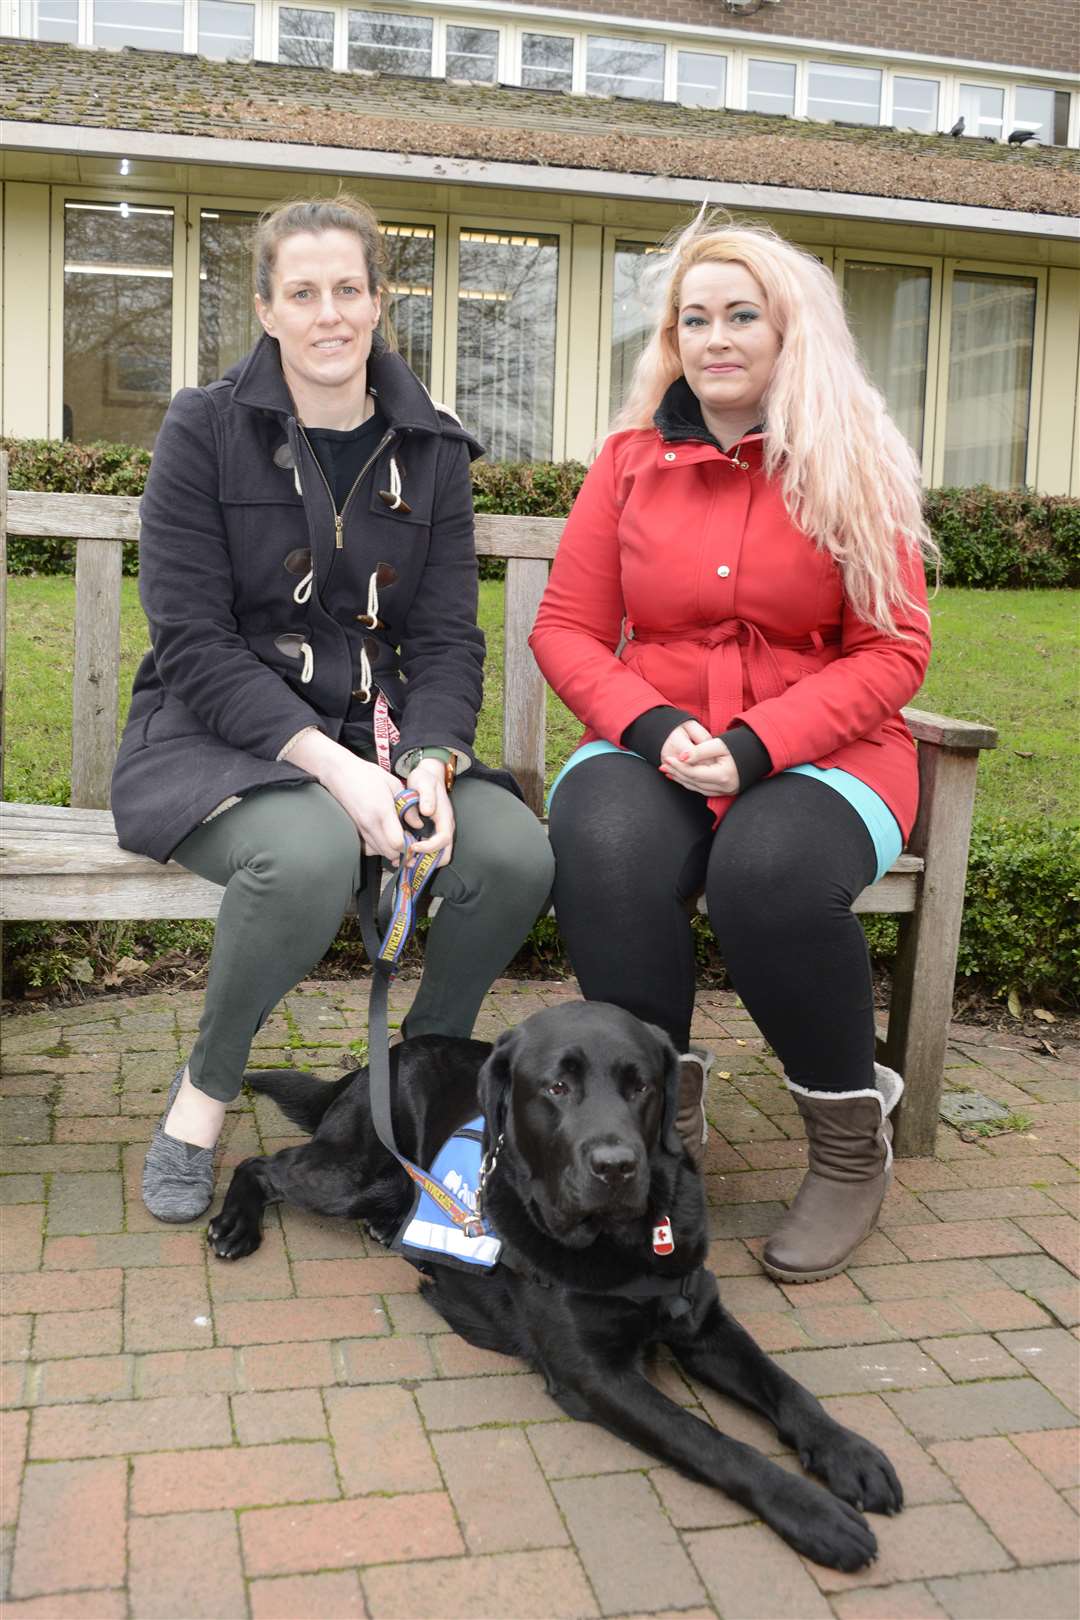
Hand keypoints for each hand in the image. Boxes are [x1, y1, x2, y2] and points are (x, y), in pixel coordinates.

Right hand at [287, 732, 405, 861]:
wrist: (339, 772)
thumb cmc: (366, 775)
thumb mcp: (394, 784)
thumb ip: (408, 806)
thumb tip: (417, 823)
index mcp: (382, 811)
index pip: (397, 843)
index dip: (408, 844)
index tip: (414, 837)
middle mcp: (369, 824)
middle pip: (389, 853)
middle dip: (401, 850)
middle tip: (408, 839)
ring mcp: (360, 829)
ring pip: (378, 852)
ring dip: (390, 849)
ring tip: (396, 837)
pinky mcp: (354, 830)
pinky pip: (368, 847)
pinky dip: (377, 847)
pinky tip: (383, 837)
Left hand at [404, 758, 454, 867]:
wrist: (428, 776)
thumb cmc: (425, 779)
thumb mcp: (424, 782)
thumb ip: (427, 796)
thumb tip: (428, 811)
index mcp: (445, 818)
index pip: (443, 840)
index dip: (429, 848)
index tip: (412, 846)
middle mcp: (445, 828)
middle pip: (444, 855)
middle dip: (428, 862)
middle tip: (409, 860)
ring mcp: (439, 832)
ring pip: (437, 856)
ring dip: (422, 861)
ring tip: (404, 860)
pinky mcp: (432, 833)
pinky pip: (429, 851)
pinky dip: (419, 856)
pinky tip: (403, 854)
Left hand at [659, 719, 739, 796]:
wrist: (758, 751)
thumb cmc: (740, 745)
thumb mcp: (719, 744)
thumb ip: (699, 751)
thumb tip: (681, 757)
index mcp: (723, 776)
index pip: (694, 774)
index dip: (678, 767)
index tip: (667, 759)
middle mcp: (725, 787)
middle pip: (693, 782)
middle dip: (677, 774)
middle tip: (663, 766)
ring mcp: (726, 791)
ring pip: (697, 788)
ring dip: (682, 779)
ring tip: (669, 772)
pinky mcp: (726, 791)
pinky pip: (703, 789)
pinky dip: (692, 783)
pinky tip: (683, 777)